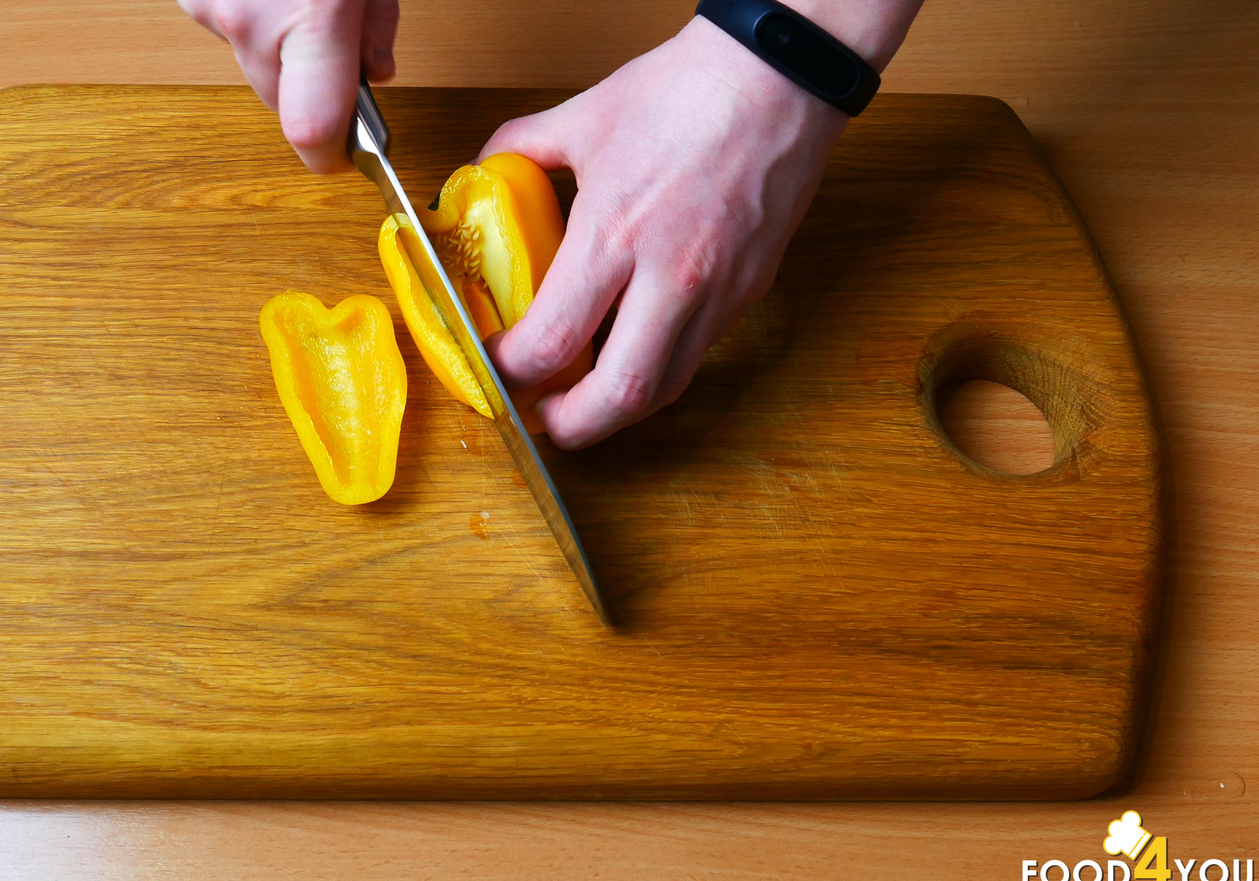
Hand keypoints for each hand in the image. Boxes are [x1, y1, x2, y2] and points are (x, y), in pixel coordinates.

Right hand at [177, 0, 399, 171]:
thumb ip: (376, 25)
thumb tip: (373, 72)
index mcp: (313, 16)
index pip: (313, 132)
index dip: (332, 156)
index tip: (348, 154)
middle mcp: (250, 22)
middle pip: (283, 102)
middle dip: (312, 87)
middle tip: (337, 43)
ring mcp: (212, 10)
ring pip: (254, 65)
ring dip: (280, 50)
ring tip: (298, 2)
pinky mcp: (190, 0)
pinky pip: (229, 32)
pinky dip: (252, 19)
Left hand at [481, 9, 912, 448]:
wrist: (777, 76)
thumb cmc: (685, 92)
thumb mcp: (580, 118)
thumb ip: (519, 152)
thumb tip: (481, 175)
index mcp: (615, 235)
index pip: (551, 342)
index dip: (512, 370)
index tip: (499, 362)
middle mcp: (671, 276)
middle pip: (620, 397)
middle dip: (572, 426)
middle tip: (544, 420)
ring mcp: (719, 290)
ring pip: (668, 387)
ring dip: (619, 407)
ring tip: (584, 397)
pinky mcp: (750, 291)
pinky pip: (698, 352)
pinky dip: (658, 365)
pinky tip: (631, 347)